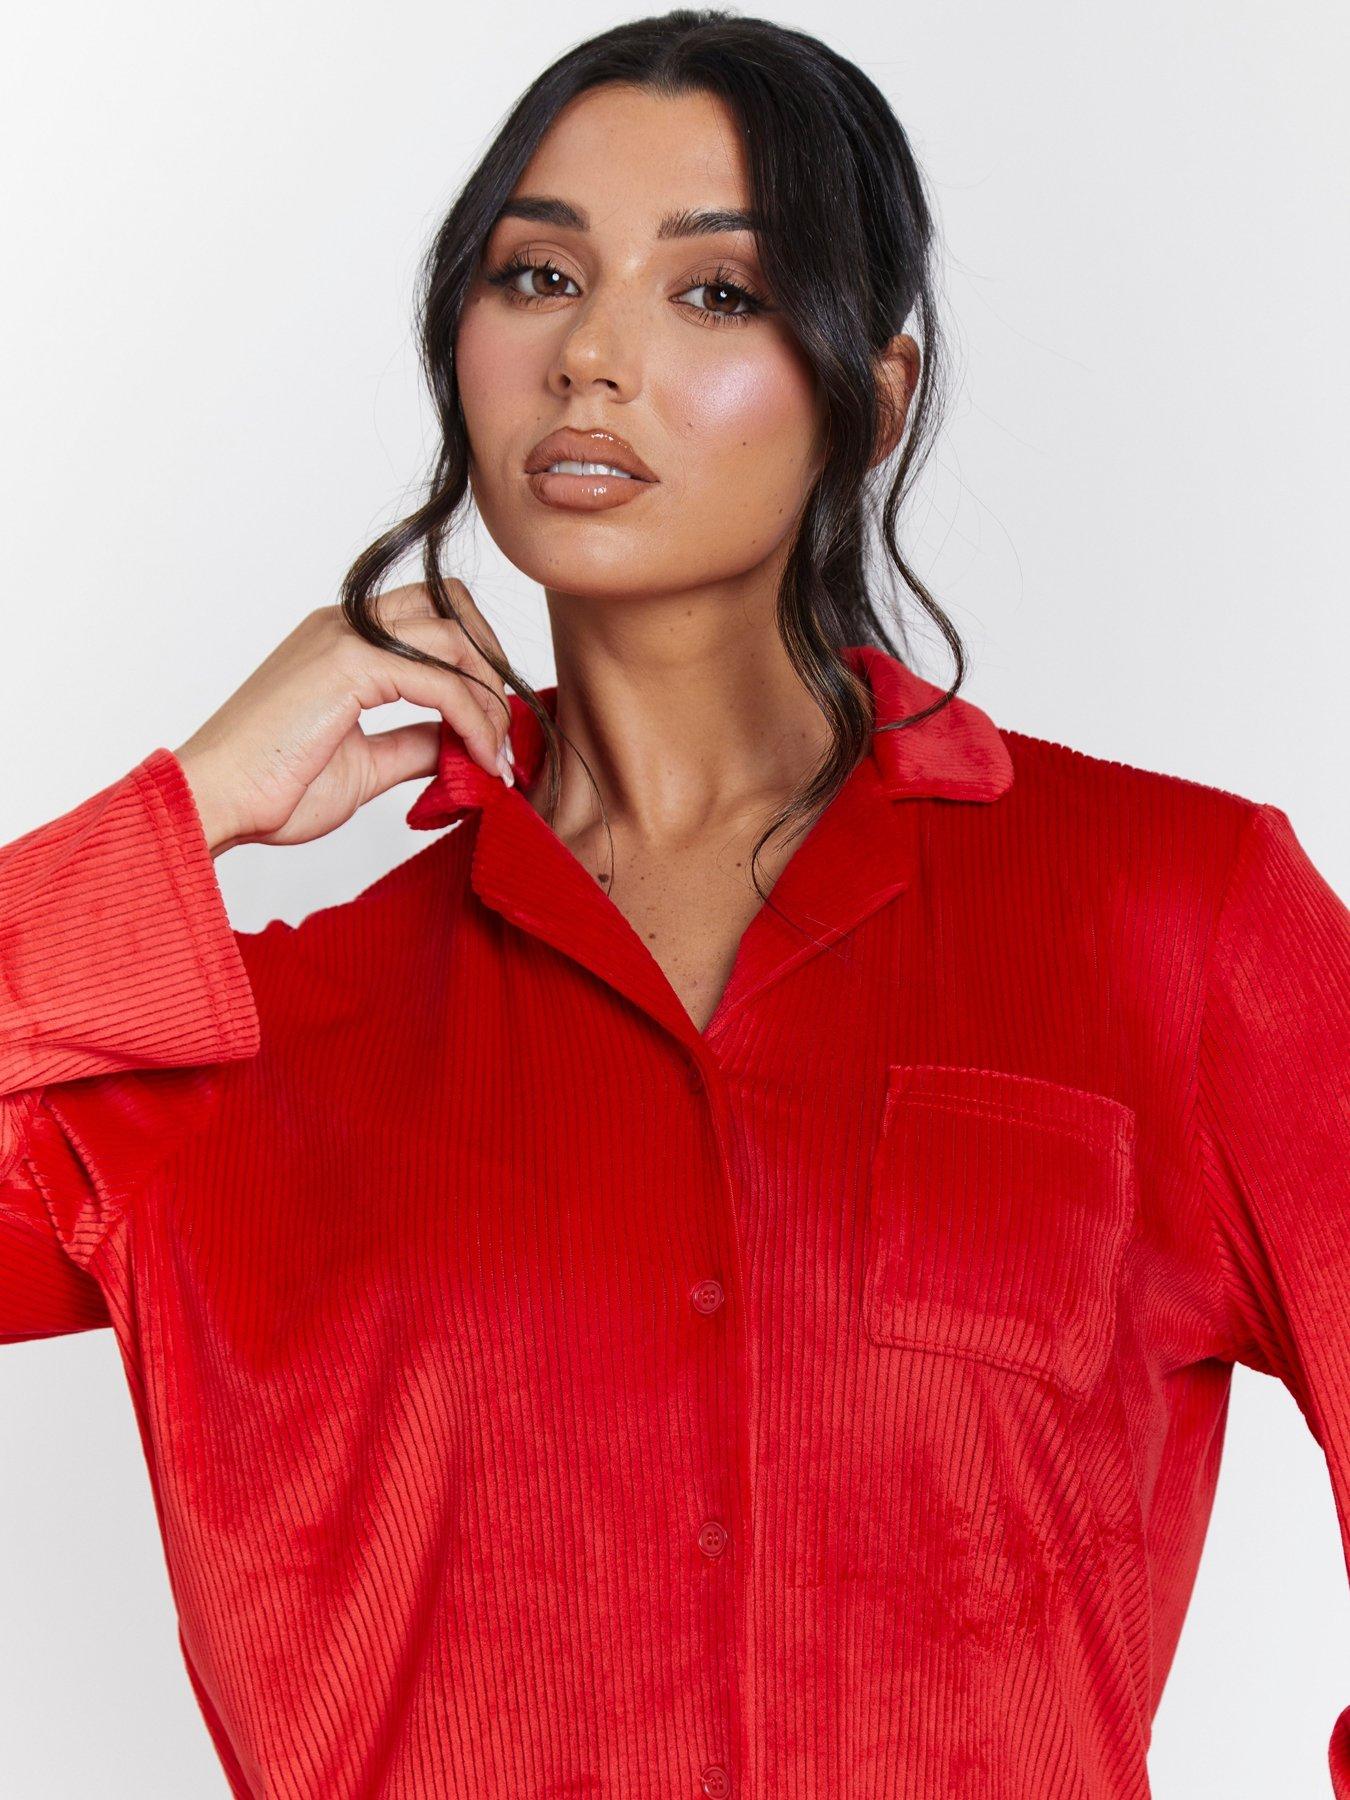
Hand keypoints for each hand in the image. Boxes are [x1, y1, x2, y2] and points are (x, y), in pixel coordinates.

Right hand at [173, 581, 514, 856]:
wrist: (213, 802)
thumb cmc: (271, 790)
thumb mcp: (365, 764)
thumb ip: (414, 745)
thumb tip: (460, 745)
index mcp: (343, 640)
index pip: (433, 616)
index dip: (478, 662)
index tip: (497, 726)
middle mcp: (345, 624)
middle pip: (453, 605)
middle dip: (495, 662)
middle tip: (508, 729)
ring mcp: (345, 637)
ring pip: (455, 638)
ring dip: (491, 700)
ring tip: (497, 757)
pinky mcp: (348, 664)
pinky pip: (440, 680)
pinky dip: (473, 720)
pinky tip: (480, 763)